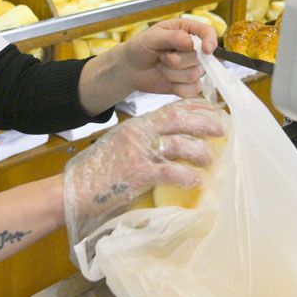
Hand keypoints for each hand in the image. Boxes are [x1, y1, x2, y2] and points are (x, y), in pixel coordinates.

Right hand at [64, 98, 229, 219]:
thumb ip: (141, 141)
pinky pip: (169, 171)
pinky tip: (195, 180)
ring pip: (178, 144)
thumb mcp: (120, 146)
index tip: (212, 109)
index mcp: (135, 125)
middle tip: (222, 128)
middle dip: (203, 123)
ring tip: (210, 160)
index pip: (169, 110)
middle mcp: (138, 134)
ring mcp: (138, 153)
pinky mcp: (137, 173)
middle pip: (177, 121)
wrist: (74, 189)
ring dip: (199, 151)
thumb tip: (168, 144)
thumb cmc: (98, 172)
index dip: (193, 108)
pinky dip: (185, 175)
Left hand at [119, 18, 218, 97]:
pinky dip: (178, 88)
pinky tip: (167, 81)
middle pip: (199, 58)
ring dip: (173, 74)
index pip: (207, 32)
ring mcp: (191, 67)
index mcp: (186, 31)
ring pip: (195, 75)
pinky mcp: (188, 84)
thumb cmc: (140, 47)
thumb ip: (172, 37)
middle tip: (161, 56)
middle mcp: (192, 49)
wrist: (130, 68)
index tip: (205, 50)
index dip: (210, 41)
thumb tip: (190, 43)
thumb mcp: (152, 37)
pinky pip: (193, 90)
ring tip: (161, 67)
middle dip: (176, 60)